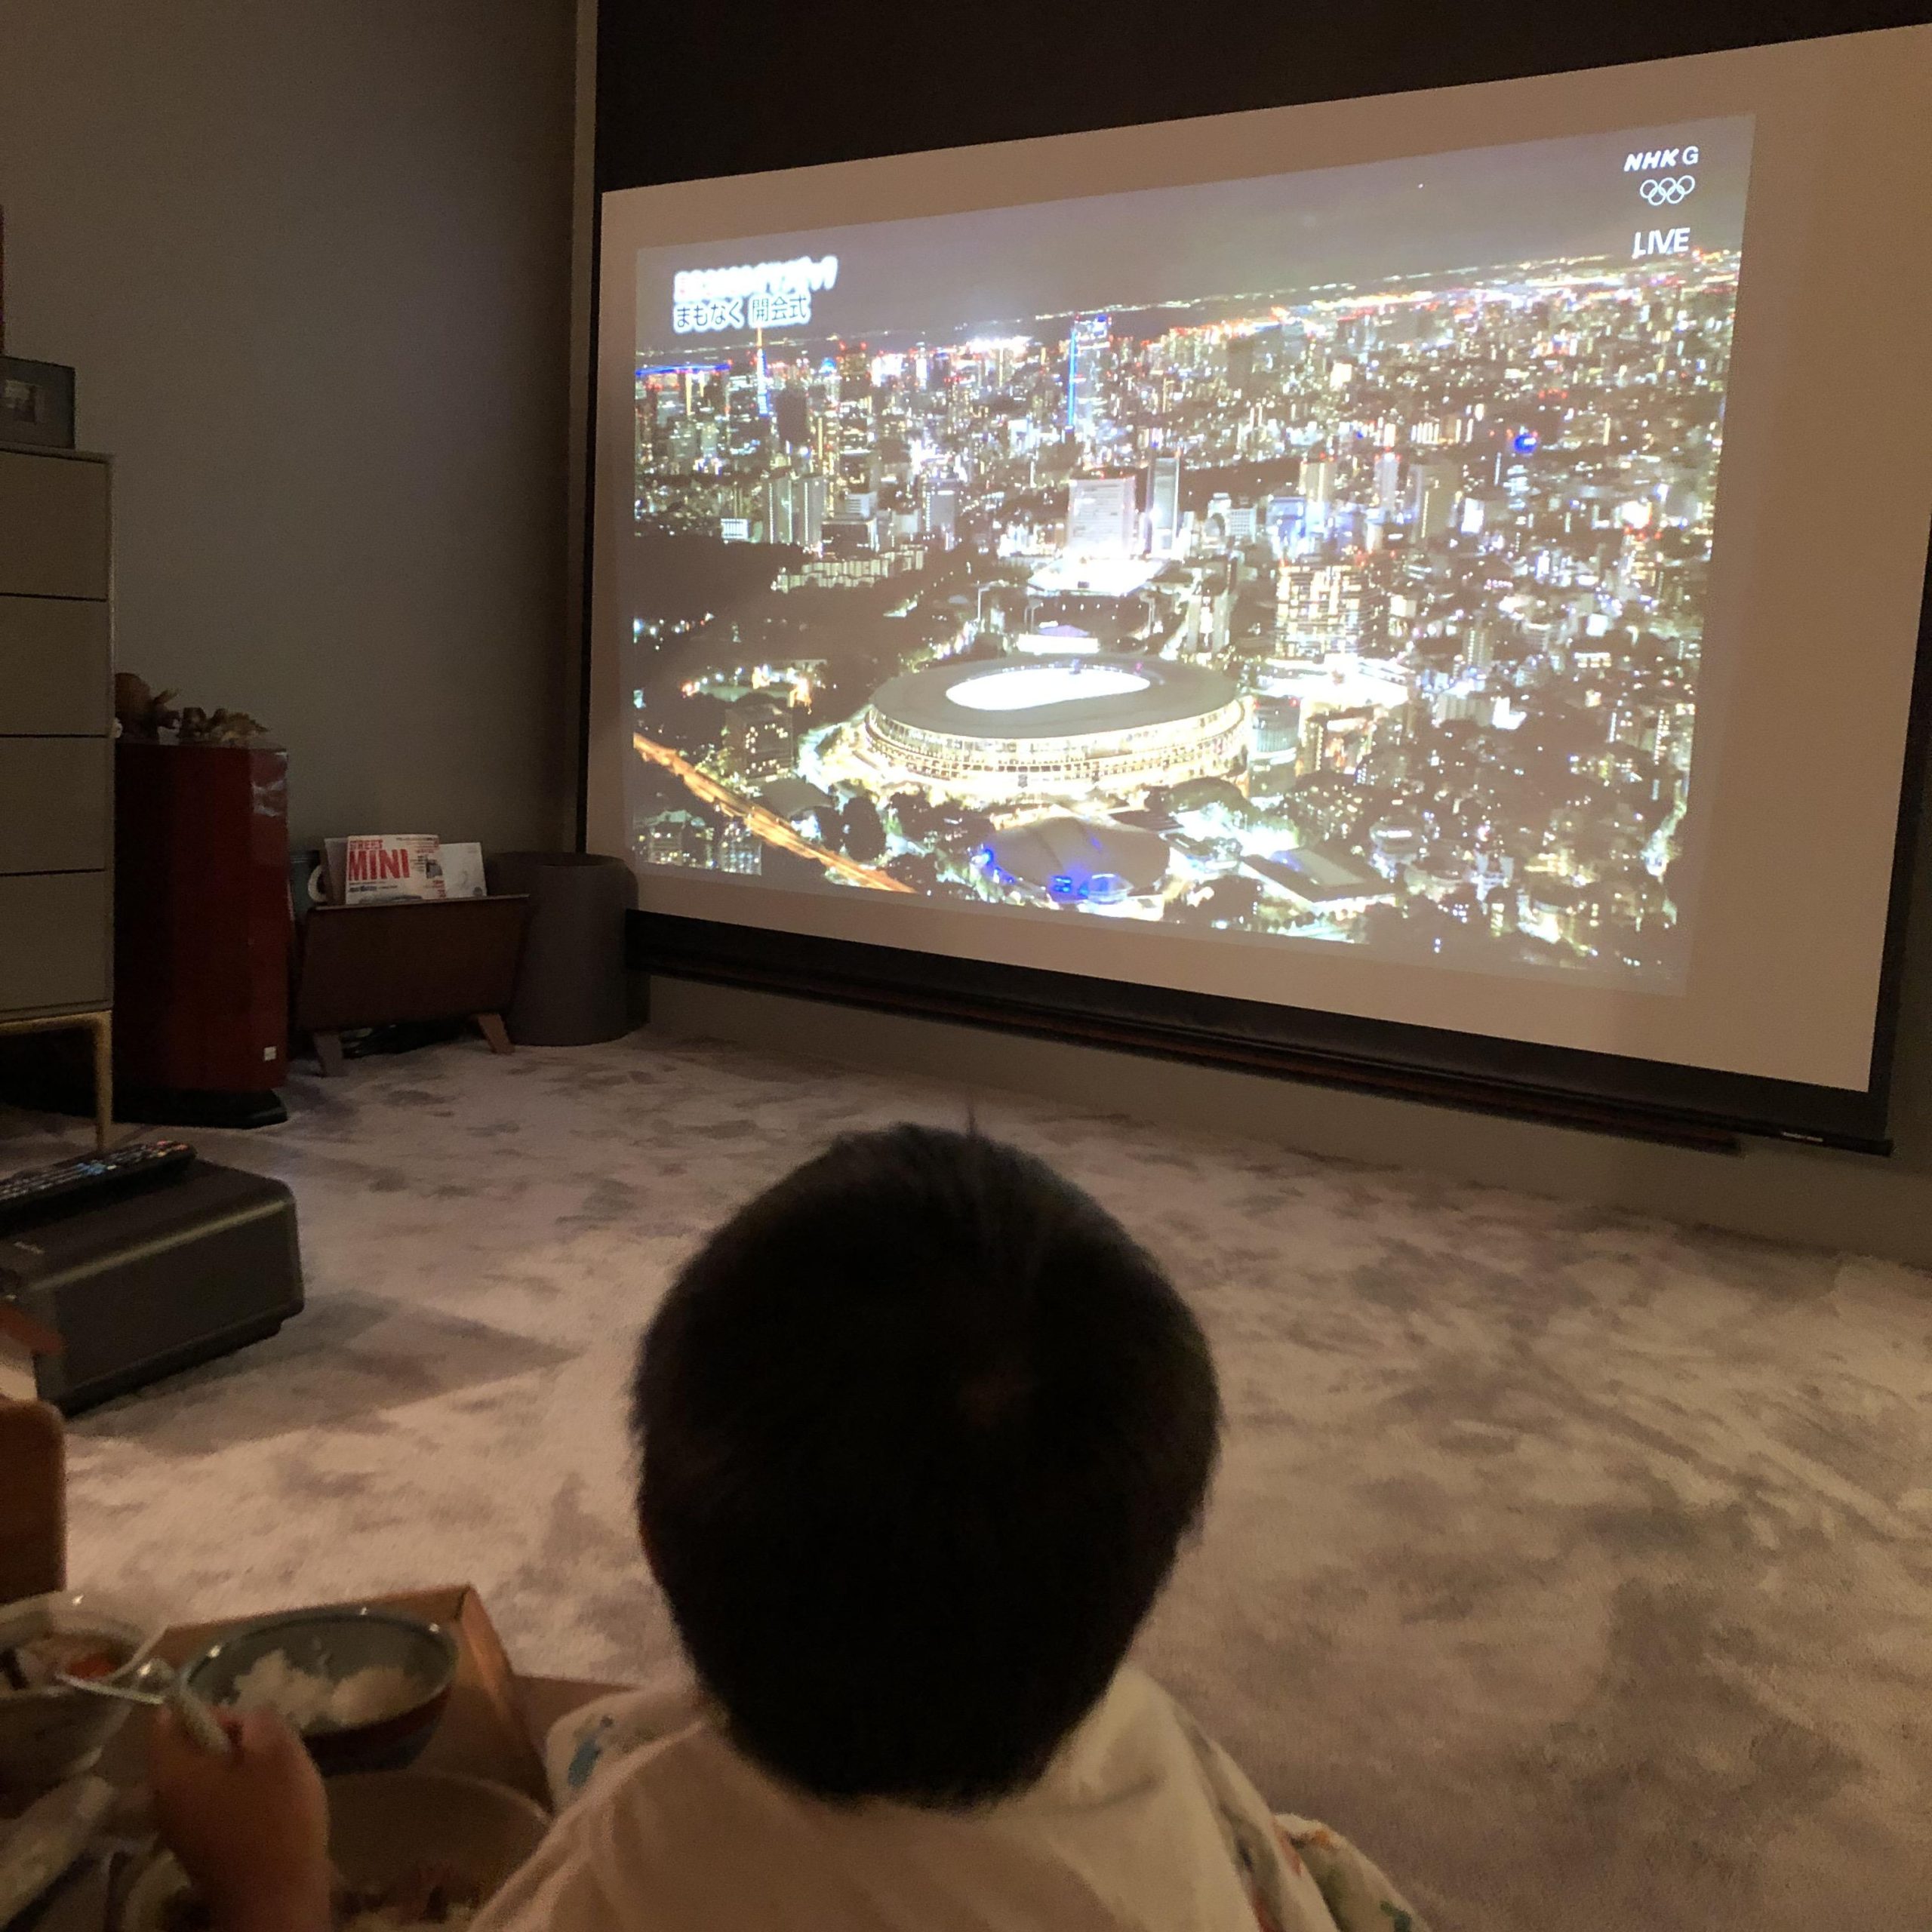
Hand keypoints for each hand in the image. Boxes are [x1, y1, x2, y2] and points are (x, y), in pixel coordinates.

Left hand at [149, 1705, 331, 1931]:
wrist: (275, 1899)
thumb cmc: (275, 1819)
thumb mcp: (279, 1750)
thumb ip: (258, 1719)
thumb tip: (242, 1722)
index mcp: (172, 1772)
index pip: (167, 1719)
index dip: (203, 1705)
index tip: (243, 1716)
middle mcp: (163, 1800)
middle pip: (187, 1750)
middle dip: (227, 1740)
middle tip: (267, 1745)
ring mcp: (178, 1829)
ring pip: (203, 1778)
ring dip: (236, 1769)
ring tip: (274, 1775)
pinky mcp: (199, 1849)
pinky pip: (212, 1805)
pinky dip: (237, 1797)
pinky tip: (268, 1806)